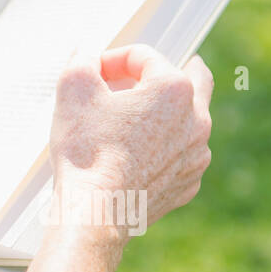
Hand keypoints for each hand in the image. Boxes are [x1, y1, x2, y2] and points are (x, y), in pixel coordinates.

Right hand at [48, 45, 212, 242]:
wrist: (95, 215)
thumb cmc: (87, 155)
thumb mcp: (74, 89)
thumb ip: (82, 60)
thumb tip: (86, 56)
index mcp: (175, 89)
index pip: (145, 57)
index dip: (114, 58)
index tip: (96, 72)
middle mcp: (197, 121)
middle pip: (191, 80)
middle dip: (165, 73)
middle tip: (152, 73)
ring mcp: (196, 156)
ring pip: (188, 122)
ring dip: (165, 114)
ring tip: (135, 118)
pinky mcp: (187, 184)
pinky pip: (180, 157)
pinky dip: (163, 150)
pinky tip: (138, 155)